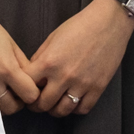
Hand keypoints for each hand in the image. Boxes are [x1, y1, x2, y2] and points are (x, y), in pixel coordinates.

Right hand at [0, 6, 40, 116]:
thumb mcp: (11, 44)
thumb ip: (24, 65)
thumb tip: (33, 81)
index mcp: (7, 69)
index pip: (30, 95)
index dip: (33, 91)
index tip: (30, 84)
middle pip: (14, 107)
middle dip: (19, 99)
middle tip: (16, 86)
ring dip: (4, 101)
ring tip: (2, 85)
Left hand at [21, 0, 133, 118]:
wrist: (108, 22)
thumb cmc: (80, 26)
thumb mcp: (52, 38)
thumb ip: (40, 58)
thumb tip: (32, 73)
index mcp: (49, 62)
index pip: (27, 86)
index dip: (24, 89)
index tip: (26, 90)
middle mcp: (64, 76)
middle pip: (43, 104)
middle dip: (37, 105)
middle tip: (37, 102)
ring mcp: (82, 84)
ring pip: (62, 111)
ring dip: (55, 110)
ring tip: (54, 104)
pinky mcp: (97, 88)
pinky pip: (83, 109)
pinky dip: (75, 109)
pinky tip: (73, 101)